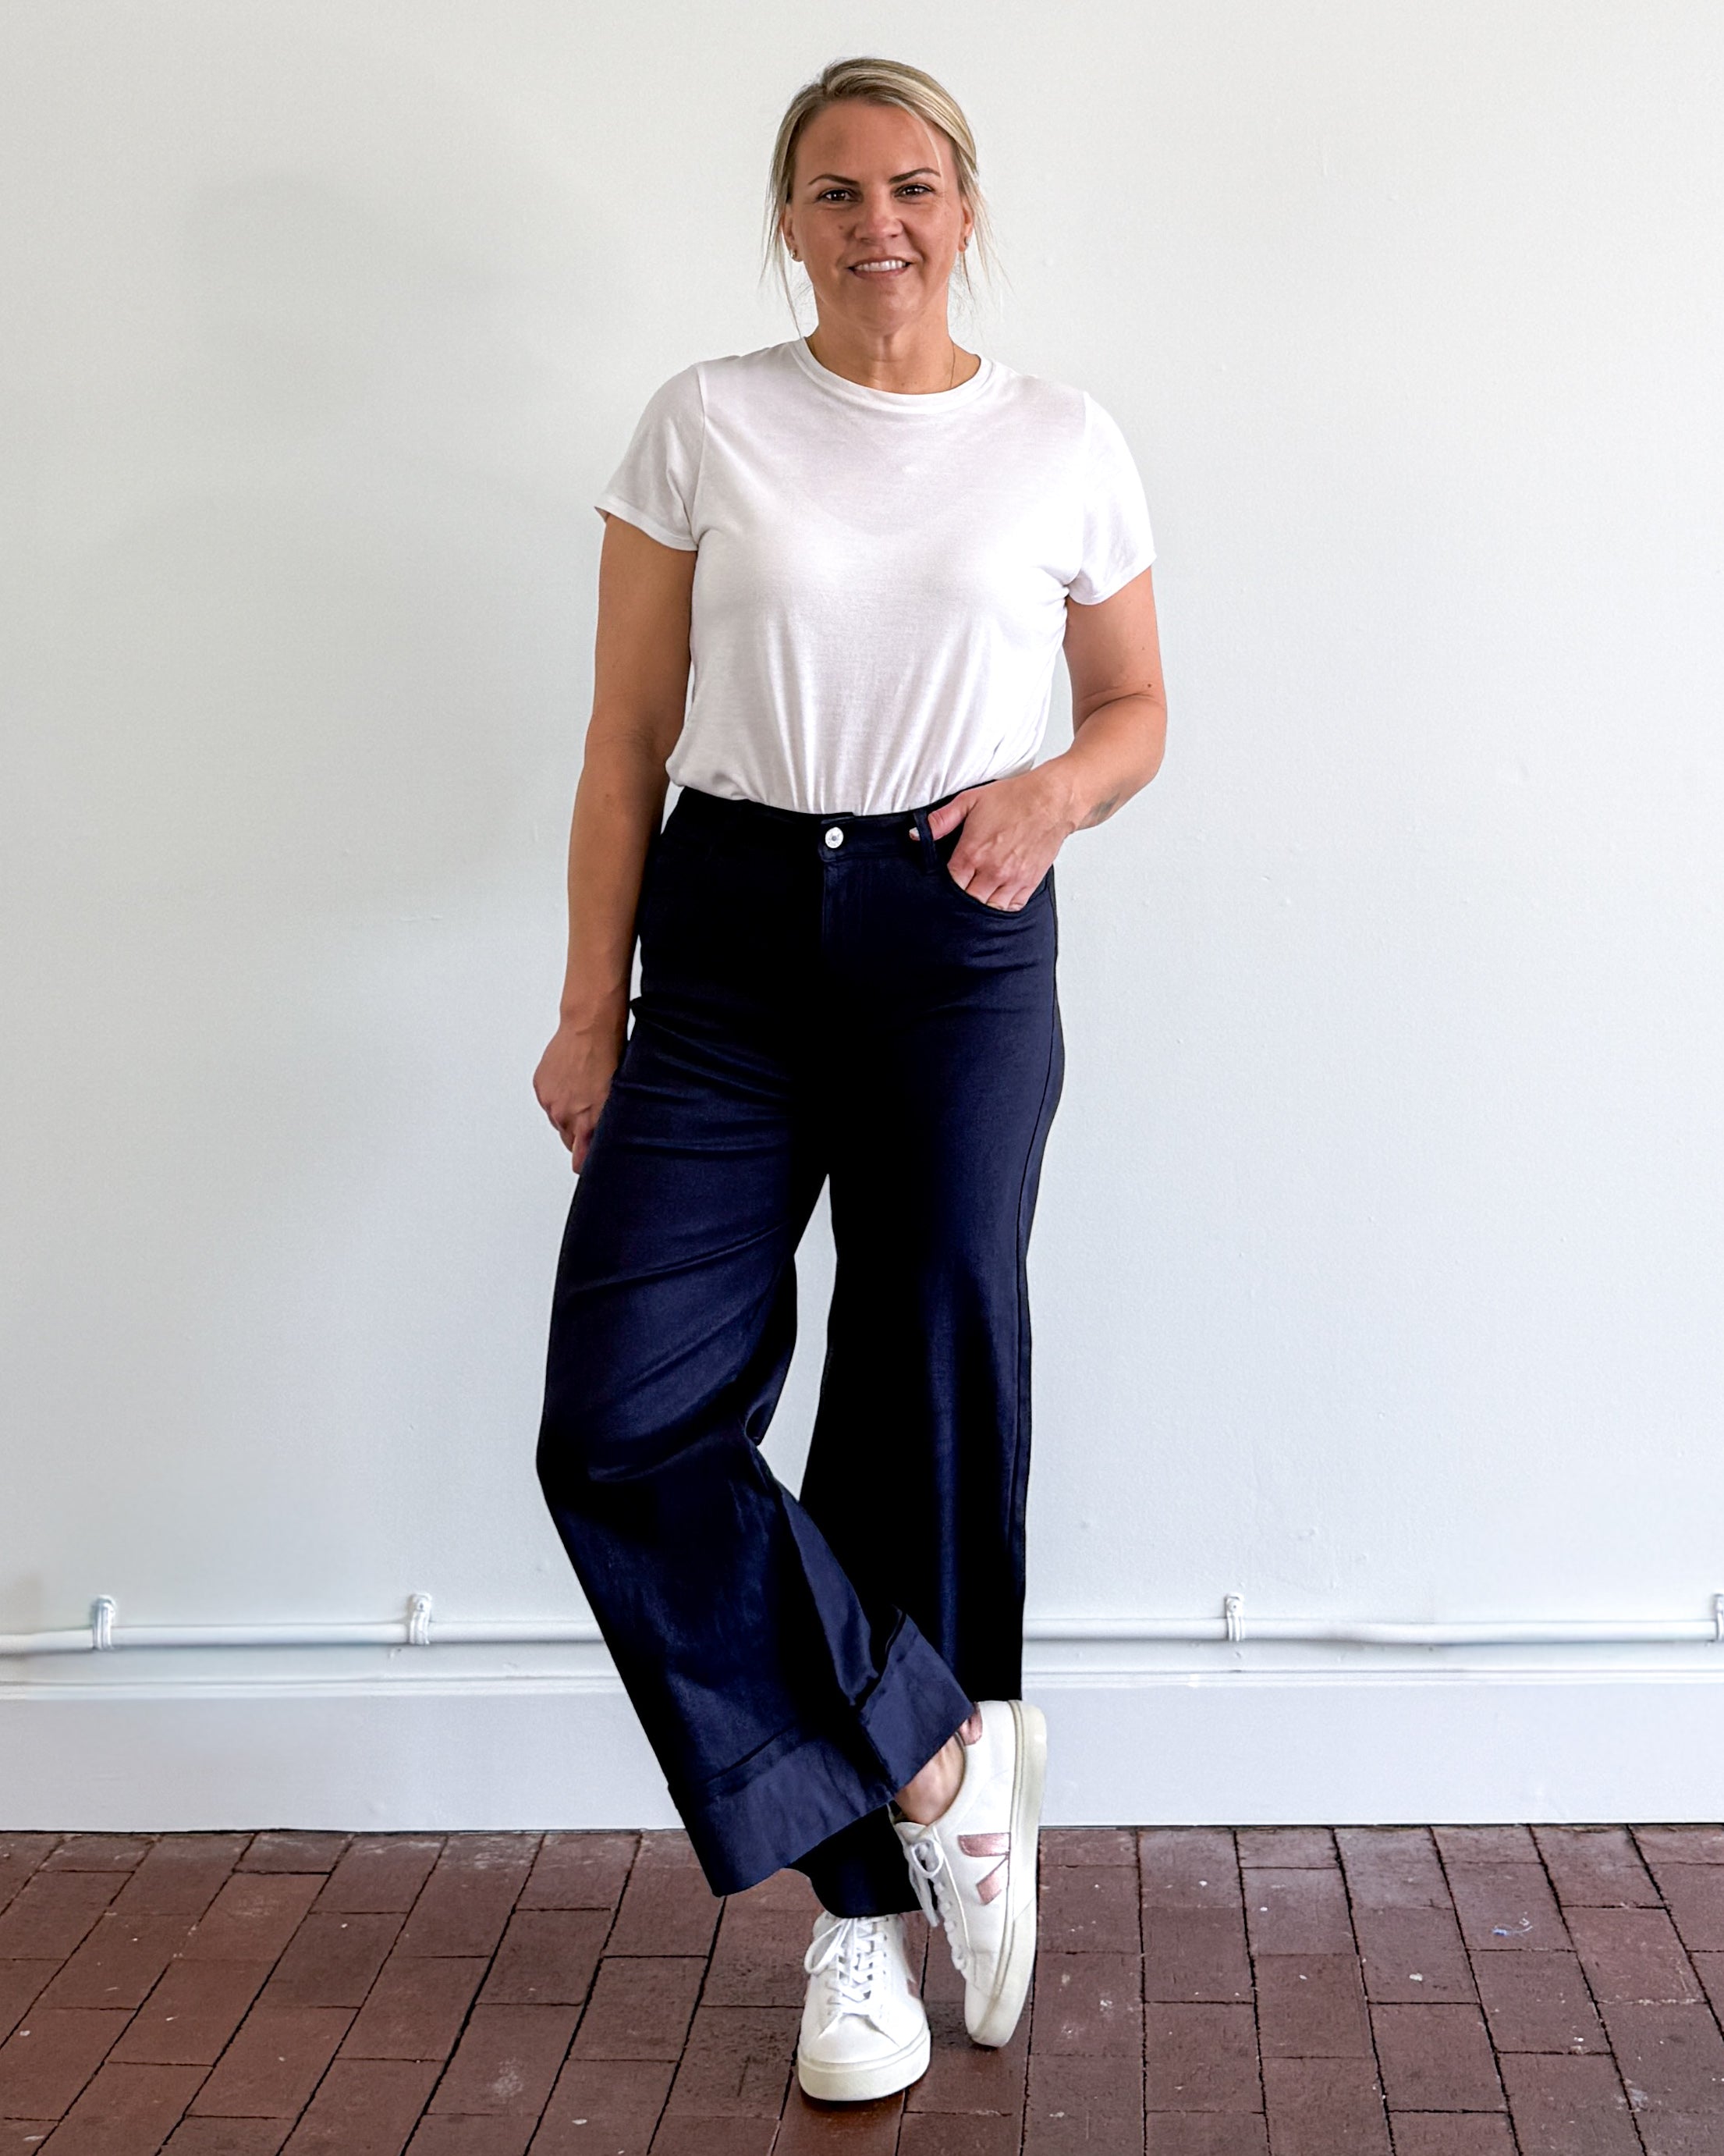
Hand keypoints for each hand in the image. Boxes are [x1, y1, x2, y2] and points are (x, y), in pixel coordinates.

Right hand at [533, 1009, 626, 1172]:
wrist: (589, 1029)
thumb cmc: (610, 1058)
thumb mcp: (618, 1098)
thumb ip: (608, 1125)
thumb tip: (607, 1141)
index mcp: (587, 1124)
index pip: (579, 1162)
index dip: (586, 1163)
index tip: (591, 1162)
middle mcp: (565, 1117)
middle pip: (568, 1141)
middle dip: (579, 1134)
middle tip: (593, 1115)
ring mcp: (550, 1102)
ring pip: (558, 1120)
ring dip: (568, 1113)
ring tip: (583, 1092)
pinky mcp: (541, 1086)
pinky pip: (549, 1101)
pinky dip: (558, 1096)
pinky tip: (572, 1081)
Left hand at [926, 768, 1075, 909]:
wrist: (1051, 800)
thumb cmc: (1014, 798)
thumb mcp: (970, 800)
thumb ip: (941, 820)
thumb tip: (917, 834)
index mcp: (973, 853)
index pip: (950, 884)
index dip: (946, 885)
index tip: (947, 880)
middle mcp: (992, 871)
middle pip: (968, 901)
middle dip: (962, 897)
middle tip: (962, 889)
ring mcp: (1012, 879)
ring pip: (989, 908)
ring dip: (981, 904)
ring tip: (978, 894)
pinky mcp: (1029, 882)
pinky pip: (1012, 906)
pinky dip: (1002, 906)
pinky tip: (996, 897)